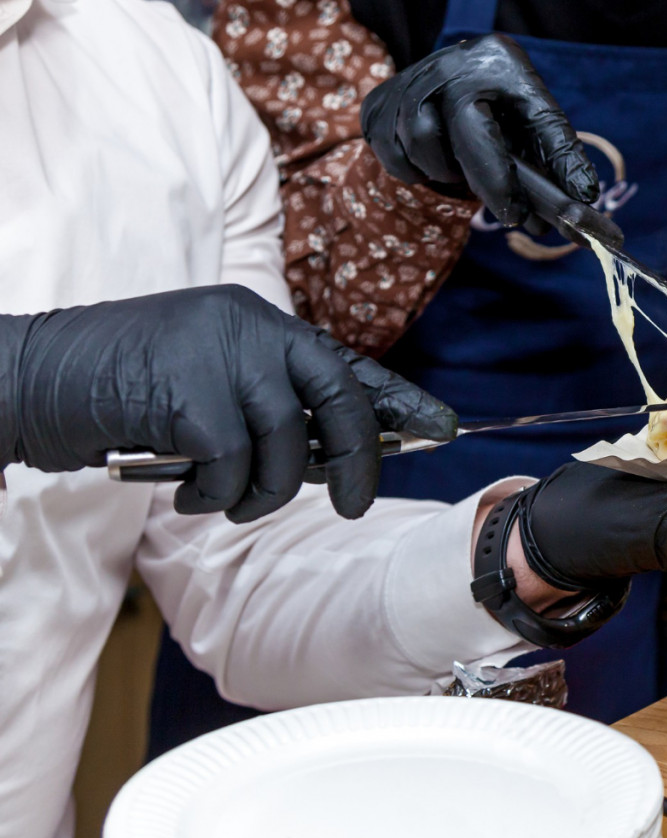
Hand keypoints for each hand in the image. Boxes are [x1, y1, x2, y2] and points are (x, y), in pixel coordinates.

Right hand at [0, 285, 455, 521]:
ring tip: (216, 496)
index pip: (346, 361)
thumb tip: (335, 457)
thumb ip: (266, 407)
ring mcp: (220, 354)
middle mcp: (249, 325)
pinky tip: (182, 492)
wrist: (25, 379)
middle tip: (351, 505)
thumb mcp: (203, 384)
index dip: (398, 400)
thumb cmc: (116, 390)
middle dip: (355, 462)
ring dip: (258, 493)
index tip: (440, 428)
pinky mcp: (190, 393)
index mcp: (257, 319)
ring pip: (285, 447)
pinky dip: (213, 496)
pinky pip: (234, 468)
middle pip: (338, 400)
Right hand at [361, 33, 596, 226]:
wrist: (441, 83)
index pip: (526, 119)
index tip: (535, 215)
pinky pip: (395, 158)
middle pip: (468, 137)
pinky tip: (433, 163)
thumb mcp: (533, 119)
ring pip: (423, 147)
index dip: (534, 171)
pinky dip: (414, 172)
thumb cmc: (497, 107)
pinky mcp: (378, 105)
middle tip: (512, 215)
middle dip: (491, 185)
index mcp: (499, 63)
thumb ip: (558, 154)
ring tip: (462, 169)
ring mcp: (409, 82)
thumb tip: (583, 197)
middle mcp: (450, 66)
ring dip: (445, 172)